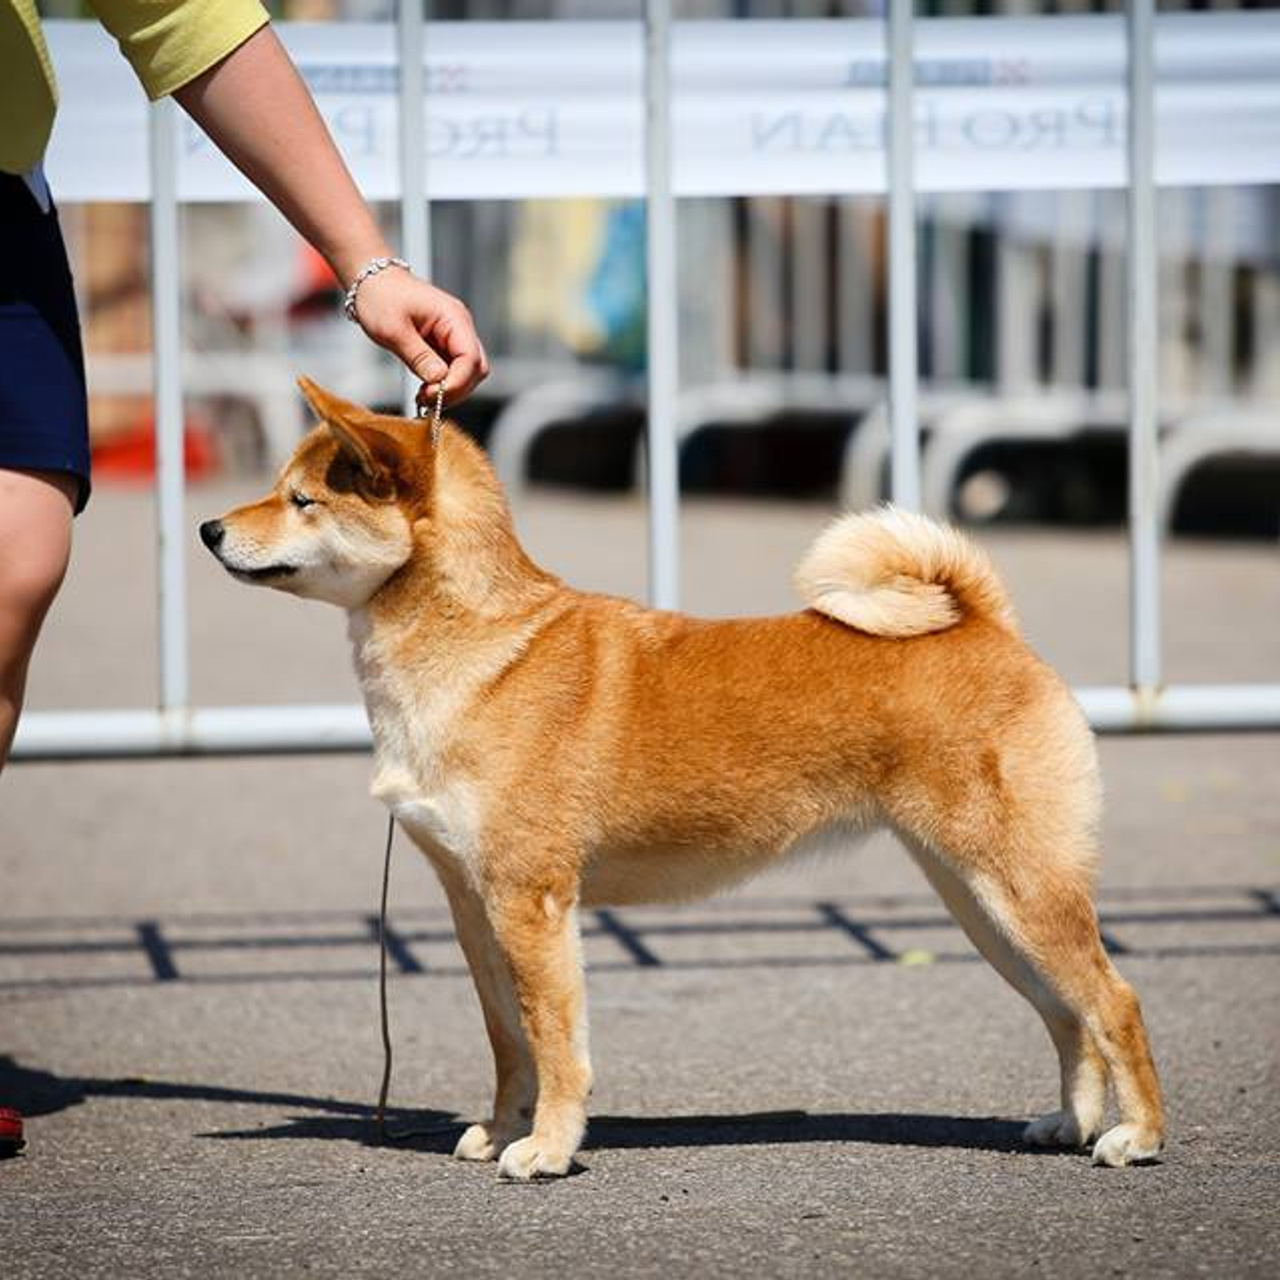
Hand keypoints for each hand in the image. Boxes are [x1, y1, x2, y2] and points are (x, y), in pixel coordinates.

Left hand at [352, 267, 488, 405]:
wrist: (372, 281)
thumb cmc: (380, 297)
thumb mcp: (394, 331)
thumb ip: (419, 357)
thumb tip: (439, 380)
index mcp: (454, 317)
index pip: (471, 359)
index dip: (456, 383)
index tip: (432, 395)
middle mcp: (460, 327)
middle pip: (476, 369)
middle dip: (455, 389)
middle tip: (427, 401)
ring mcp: (454, 336)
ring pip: (467, 373)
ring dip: (449, 389)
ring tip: (423, 397)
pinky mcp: (444, 345)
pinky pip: (453, 371)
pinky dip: (442, 384)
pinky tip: (425, 390)